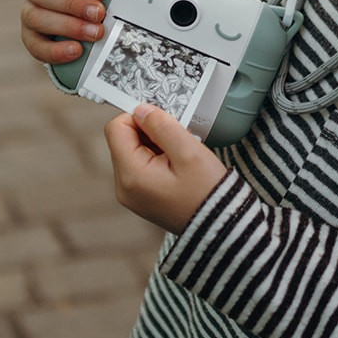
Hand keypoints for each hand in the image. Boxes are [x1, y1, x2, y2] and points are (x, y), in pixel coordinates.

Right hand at [21, 0, 132, 66]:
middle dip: (71, 3)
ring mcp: (32, 12)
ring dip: (66, 26)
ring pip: (35, 17)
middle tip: (100, 13)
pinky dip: (54, 50)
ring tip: (95, 34)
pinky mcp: (32, 38)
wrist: (98, 19)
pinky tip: (76, 51)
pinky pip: (34, 45)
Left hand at [105, 103, 227, 233]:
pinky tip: (177, 167)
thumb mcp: (188, 152)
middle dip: (148, 133)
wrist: (220, 227)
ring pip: (132, 151)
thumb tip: (141, 110)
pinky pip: (140, 166)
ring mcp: (131, 194)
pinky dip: (157, 159)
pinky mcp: (140, 197)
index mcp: (131, 175)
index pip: (116, 128)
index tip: (163, 121)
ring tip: (179, 157)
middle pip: (123, 140)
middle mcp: (124, 187)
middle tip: (177, 142)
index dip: (138, 117)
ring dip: (155, 145)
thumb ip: (162, 126)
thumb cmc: (207, 193)